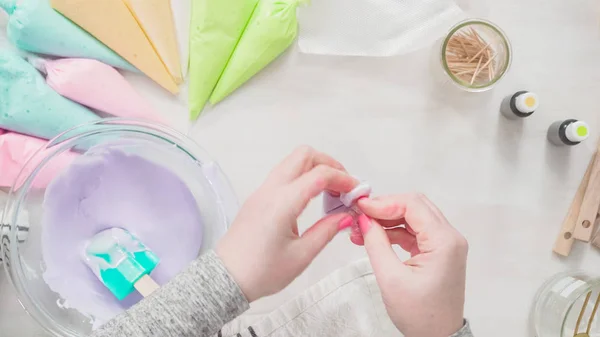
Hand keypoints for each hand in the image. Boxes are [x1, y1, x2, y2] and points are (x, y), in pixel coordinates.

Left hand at [216, 147, 357, 301]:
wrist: (226, 278)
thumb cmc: (262, 272)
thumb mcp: (301, 256)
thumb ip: (327, 231)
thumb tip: (347, 216)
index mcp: (282, 203)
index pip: (319, 174)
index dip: (343, 179)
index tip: (357, 192)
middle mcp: (270, 190)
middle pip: (303, 155)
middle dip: (329, 164)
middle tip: (344, 186)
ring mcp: (262, 191)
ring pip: (292, 162)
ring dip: (315, 169)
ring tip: (330, 194)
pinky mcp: (258, 197)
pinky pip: (283, 175)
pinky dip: (302, 177)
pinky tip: (312, 199)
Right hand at [353, 194, 467, 336]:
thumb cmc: (421, 316)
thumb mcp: (391, 278)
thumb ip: (376, 243)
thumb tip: (363, 218)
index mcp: (445, 242)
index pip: (412, 205)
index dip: (383, 202)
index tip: (360, 207)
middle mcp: (449, 238)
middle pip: (414, 206)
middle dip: (384, 207)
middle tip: (359, 214)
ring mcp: (445, 244)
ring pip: (412, 216)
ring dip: (386, 219)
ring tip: (360, 228)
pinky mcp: (437, 251)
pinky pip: (413, 231)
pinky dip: (392, 231)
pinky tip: (372, 236)